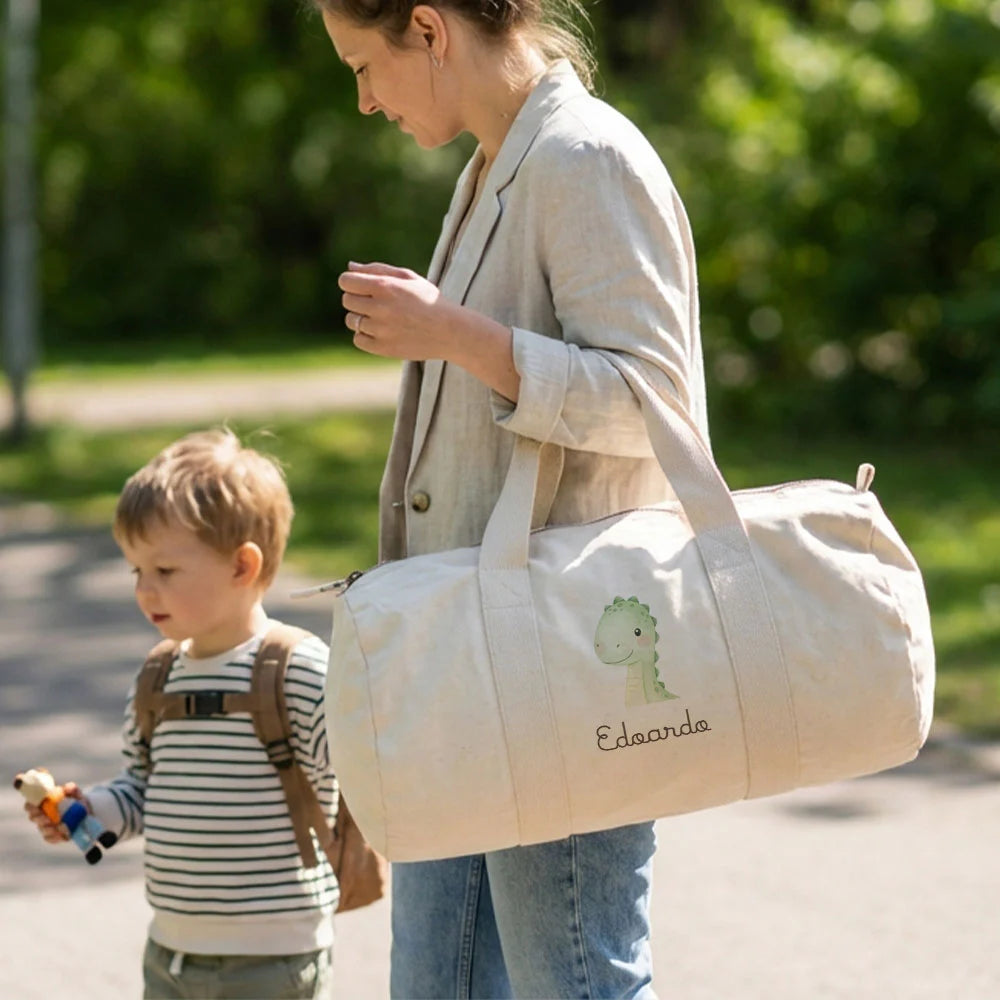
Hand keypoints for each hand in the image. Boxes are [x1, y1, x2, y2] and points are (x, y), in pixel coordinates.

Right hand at [23, 782, 85, 844]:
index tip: (37, 807)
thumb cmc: (77, 801)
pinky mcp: (52, 836)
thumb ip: (72, 788)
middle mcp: (41, 815)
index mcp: (43, 803)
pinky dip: (55, 837)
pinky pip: (49, 838)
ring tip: (60, 826)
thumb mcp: (76, 794)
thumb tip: (66, 788)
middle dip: (39, 818)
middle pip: (33, 817)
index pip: (30, 805)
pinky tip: (62, 834)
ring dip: (48, 828)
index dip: (30, 806)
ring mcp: (45, 826)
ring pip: (41, 829)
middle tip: (47, 819)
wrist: (86, 814)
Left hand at [339, 260, 519, 399]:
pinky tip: (382, 332)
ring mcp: (381, 330)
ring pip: (351, 321)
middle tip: (377, 303)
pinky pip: (358, 340)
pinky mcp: (383, 348)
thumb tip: (350, 266)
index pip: (345, 281)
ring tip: (381, 318)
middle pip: (347, 300)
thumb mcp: (407, 277)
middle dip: (357, 299)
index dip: (351, 283)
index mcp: (385, 286)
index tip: (362, 287)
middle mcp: (380, 307)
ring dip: (361, 318)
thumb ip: (377, 269)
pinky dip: (366, 336)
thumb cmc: (428, 300)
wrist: (450, 331)